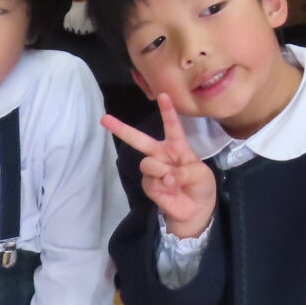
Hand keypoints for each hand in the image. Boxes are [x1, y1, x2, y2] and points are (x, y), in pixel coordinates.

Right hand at [103, 91, 216, 238]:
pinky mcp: (149, 185)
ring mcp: (153, 169)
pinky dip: (161, 185)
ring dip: (161, 171)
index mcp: (177, 146)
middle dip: (121, 129)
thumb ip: (185, 172)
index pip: (172, 125)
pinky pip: (150, 180)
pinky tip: (169, 190)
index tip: (163, 95)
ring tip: (173, 181)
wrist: (196, 209)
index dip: (168, 110)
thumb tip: (166, 177)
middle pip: (139, 139)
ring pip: (147, 163)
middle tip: (104, 119)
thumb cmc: (201, 185)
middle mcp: (161, 154)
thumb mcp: (201, 175)